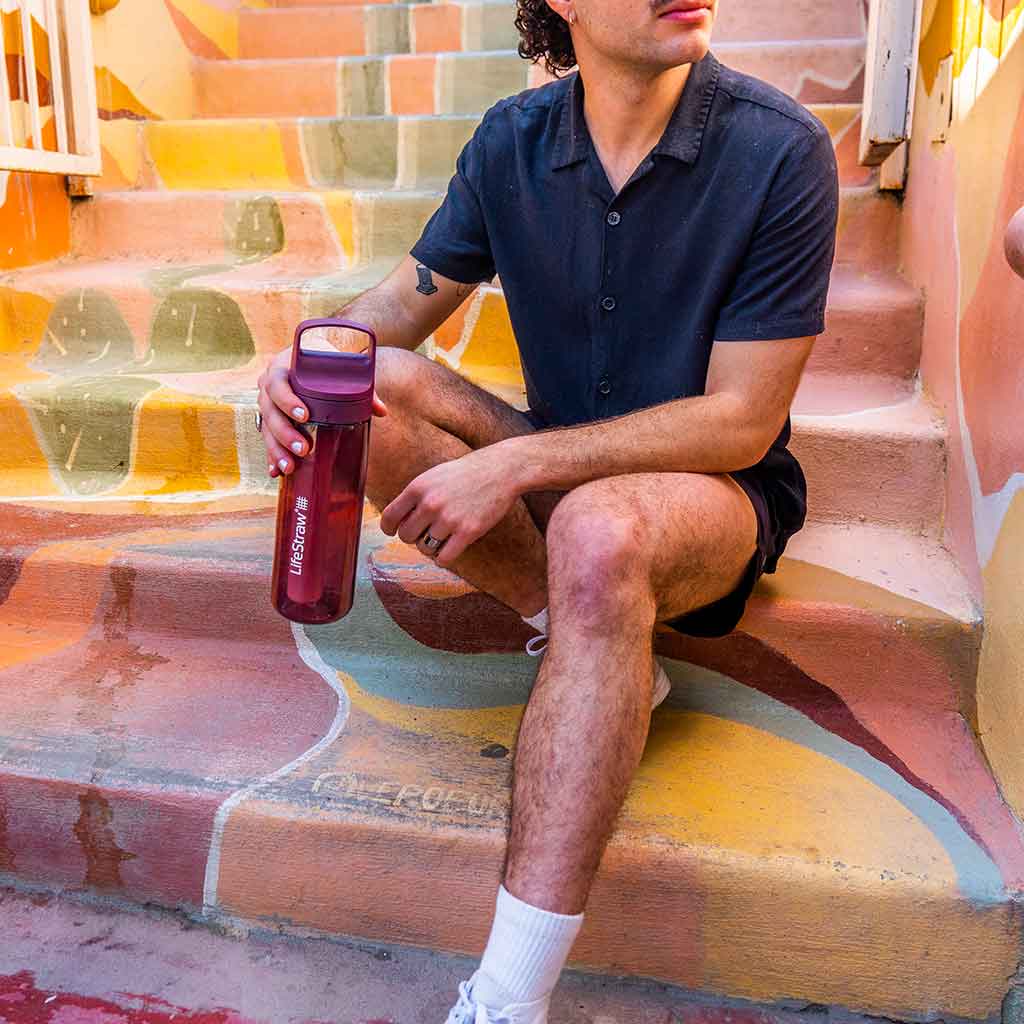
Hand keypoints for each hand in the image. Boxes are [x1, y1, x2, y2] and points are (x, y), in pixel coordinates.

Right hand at [257, 347, 386, 476]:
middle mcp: (268, 385)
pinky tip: (277, 471)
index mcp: (282, 368)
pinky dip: (272, 455)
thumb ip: (360, 388)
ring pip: (266, 428)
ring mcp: (266, 403)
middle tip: (303, 449)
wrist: (304, 360)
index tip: (305, 416)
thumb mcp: (337, 368)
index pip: (278, 383)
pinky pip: (267, 438)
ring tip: (290, 467)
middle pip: (270, 411)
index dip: (288, 401)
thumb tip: (381, 411)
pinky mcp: (268, 418)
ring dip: (277, 449)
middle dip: (285, 433)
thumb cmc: (322, 363)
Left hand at [379, 446, 520, 567]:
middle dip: (413, 537)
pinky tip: (449, 549)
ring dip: (431, 547)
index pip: (389, 516)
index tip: (393, 531)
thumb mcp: (434, 477)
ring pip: (425, 548)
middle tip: (425, 532)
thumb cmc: (466, 473)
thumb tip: (398, 523)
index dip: (389, 528)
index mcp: (418, 487)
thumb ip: (415, 497)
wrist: (501, 470)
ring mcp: (449, 519)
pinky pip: (444, 558)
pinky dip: (443, 558)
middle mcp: (430, 503)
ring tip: (442, 537)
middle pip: (406, 536)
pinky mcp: (468, 531)